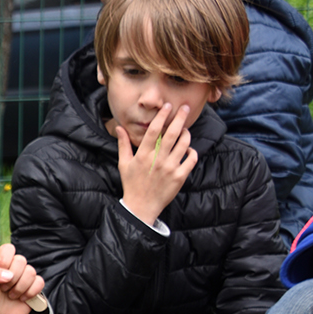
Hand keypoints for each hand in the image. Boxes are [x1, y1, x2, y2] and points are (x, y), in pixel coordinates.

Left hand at [0, 242, 44, 313]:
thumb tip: (7, 274)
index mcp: (0, 263)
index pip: (8, 249)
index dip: (5, 258)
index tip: (0, 269)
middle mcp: (13, 267)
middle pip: (21, 260)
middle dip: (12, 278)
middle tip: (3, 288)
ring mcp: (25, 276)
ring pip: (31, 272)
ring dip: (19, 287)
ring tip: (11, 295)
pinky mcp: (34, 286)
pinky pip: (39, 282)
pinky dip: (30, 292)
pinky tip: (22, 299)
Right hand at [116, 102, 198, 226]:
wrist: (141, 207)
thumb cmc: (132, 184)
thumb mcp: (124, 164)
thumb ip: (123, 144)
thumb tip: (119, 127)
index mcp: (143, 155)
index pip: (154, 130)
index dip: (161, 116)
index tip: (168, 106)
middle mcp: (158, 160)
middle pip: (172, 133)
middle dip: (180, 118)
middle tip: (185, 107)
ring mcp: (170, 168)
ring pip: (184, 144)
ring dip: (186, 134)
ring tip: (185, 129)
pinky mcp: (180, 177)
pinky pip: (191, 159)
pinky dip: (192, 151)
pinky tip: (188, 149)